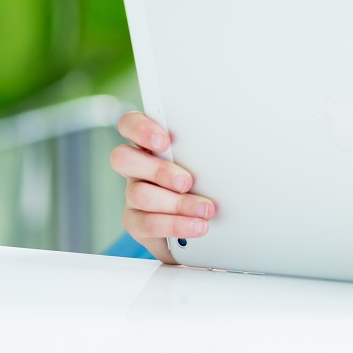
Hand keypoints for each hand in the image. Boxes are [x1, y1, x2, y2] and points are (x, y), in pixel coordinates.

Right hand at [110, 111, 216, 264]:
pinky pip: (147, 223)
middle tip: (187, 182)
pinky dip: (175, 225)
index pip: (129, 124)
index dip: (140, 129)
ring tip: (205, 210)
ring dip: (177, 203)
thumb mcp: (205, 165)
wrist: (201, 228)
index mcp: (150, 145)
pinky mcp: (135, 222)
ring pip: (140, 194)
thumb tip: (229, 149)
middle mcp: (137, 168)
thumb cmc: (203, 185)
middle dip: (159, 170)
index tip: (164, 140)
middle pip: (123, 158)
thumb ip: (203, 154)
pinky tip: (196, 226)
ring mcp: (133, 194)